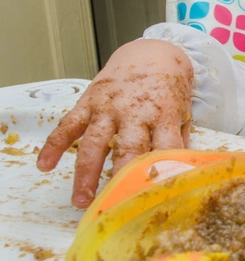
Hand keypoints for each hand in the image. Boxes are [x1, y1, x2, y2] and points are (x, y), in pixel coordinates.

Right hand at [37, 39, 193, 207]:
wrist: (152, 53)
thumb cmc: (169, 88)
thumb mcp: (182, 113)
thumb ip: (178, 140)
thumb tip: (179, 171)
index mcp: (164, 115)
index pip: (165, 147)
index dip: (162, 171)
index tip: (157, 195)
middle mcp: (135, 112)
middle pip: (128, 149)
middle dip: (120, 179)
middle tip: (114, 206)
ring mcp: (109, 107)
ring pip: (95, 143)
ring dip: (86, 173)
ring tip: (81, 199)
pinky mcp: (89, 101)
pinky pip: (68, 125)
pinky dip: (54, 145)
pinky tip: (45, 165)